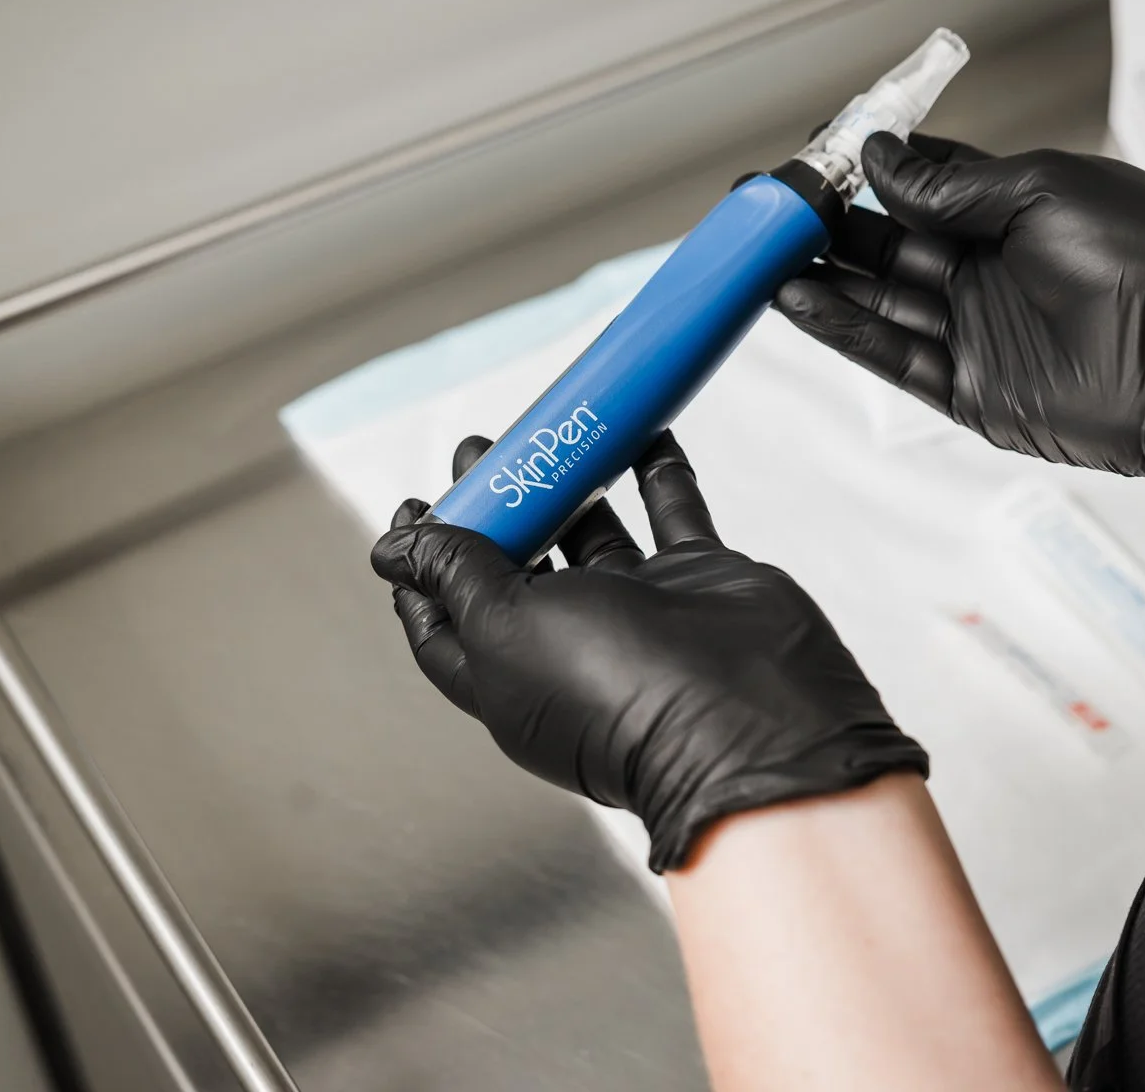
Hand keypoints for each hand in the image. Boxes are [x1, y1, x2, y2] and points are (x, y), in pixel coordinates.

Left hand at [370, 431, 926, 871]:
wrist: (747, 715)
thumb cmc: (618, 689)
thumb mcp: (504, 626)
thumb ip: (456, 575)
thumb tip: (397, 548)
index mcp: (512, 676)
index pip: (448, 619)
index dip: (424, 566)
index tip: (416, 509)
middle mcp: (574, 648)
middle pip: (518, 566)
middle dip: (495, 507)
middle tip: (480, 450)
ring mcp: (640, 613)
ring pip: (594, 535)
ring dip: (568, 483)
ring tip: (545, 431)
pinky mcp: (698, 583)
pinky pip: (672, 515)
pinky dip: (656, 470)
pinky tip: (641, 428)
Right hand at [773, 132, 1144, 524]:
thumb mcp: (1043, 189)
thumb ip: (952, 181)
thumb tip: (881, 158)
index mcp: (1014, 209)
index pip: (918, 182)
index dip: (861, 168)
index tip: (809, 155)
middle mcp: (991, 268)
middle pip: (885, 242)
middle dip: (822, 222)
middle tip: (762, 204)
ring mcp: (979, 330)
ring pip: (878, 299)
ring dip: (818, 274)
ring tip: (756, 248)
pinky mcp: (973, 389)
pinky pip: (893, 353)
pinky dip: (842, 327)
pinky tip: (796, 296)